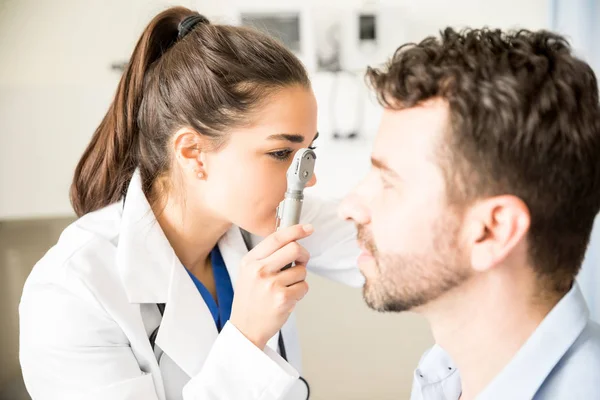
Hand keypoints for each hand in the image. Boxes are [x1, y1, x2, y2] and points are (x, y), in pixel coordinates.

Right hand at [230, 224, 312, 349]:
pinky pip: (304, 286)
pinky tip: (287, 299)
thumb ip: (266, 257)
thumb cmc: (250, 300)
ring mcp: (271, 285)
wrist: (245, 328)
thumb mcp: (249, 273)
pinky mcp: (282, 298)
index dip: (296, 230)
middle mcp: (259, 270)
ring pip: (301, 270)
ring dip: (300, 279)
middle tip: (301, 263)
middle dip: (304, 255)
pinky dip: (300, 292)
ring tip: (287, 288)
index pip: (276, 238)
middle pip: (294, 249)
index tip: (308, 228)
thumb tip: (292, 241)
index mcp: (250, 261)